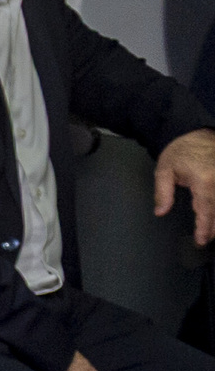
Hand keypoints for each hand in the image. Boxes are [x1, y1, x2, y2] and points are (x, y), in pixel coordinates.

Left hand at [154, 128, 214, 248]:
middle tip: (207, 239)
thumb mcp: (164, 170)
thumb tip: (160, 212)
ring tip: (212, 230)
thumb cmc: (180, 149)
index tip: (201, 240)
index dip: (204, 228)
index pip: (206, 211)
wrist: (196, 130)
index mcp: (204, 181)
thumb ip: (162, 193)